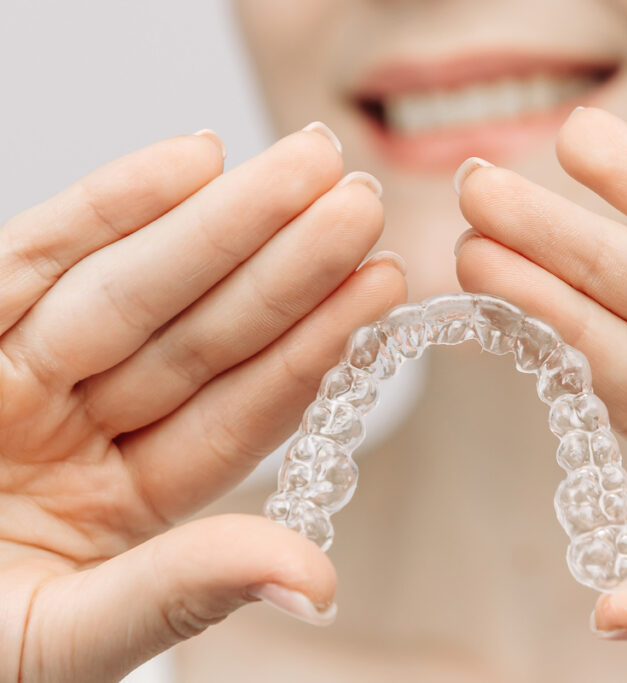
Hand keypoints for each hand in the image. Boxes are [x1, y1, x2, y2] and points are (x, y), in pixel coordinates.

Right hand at [0, 126, 405, 680]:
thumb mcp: (64, 637)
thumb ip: (181, 591)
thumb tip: (316, 584)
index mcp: (122, 500)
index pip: (238, 413)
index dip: (312, 347)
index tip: (383, 285)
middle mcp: (79, 423)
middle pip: (203, 333)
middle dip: (286, 267)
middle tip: (362, 200)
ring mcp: (16, 371)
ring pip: (136, 284)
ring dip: (225, 221)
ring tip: (308, 167)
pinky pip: (34, 257)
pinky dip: (110, 206)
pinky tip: (194, 159)